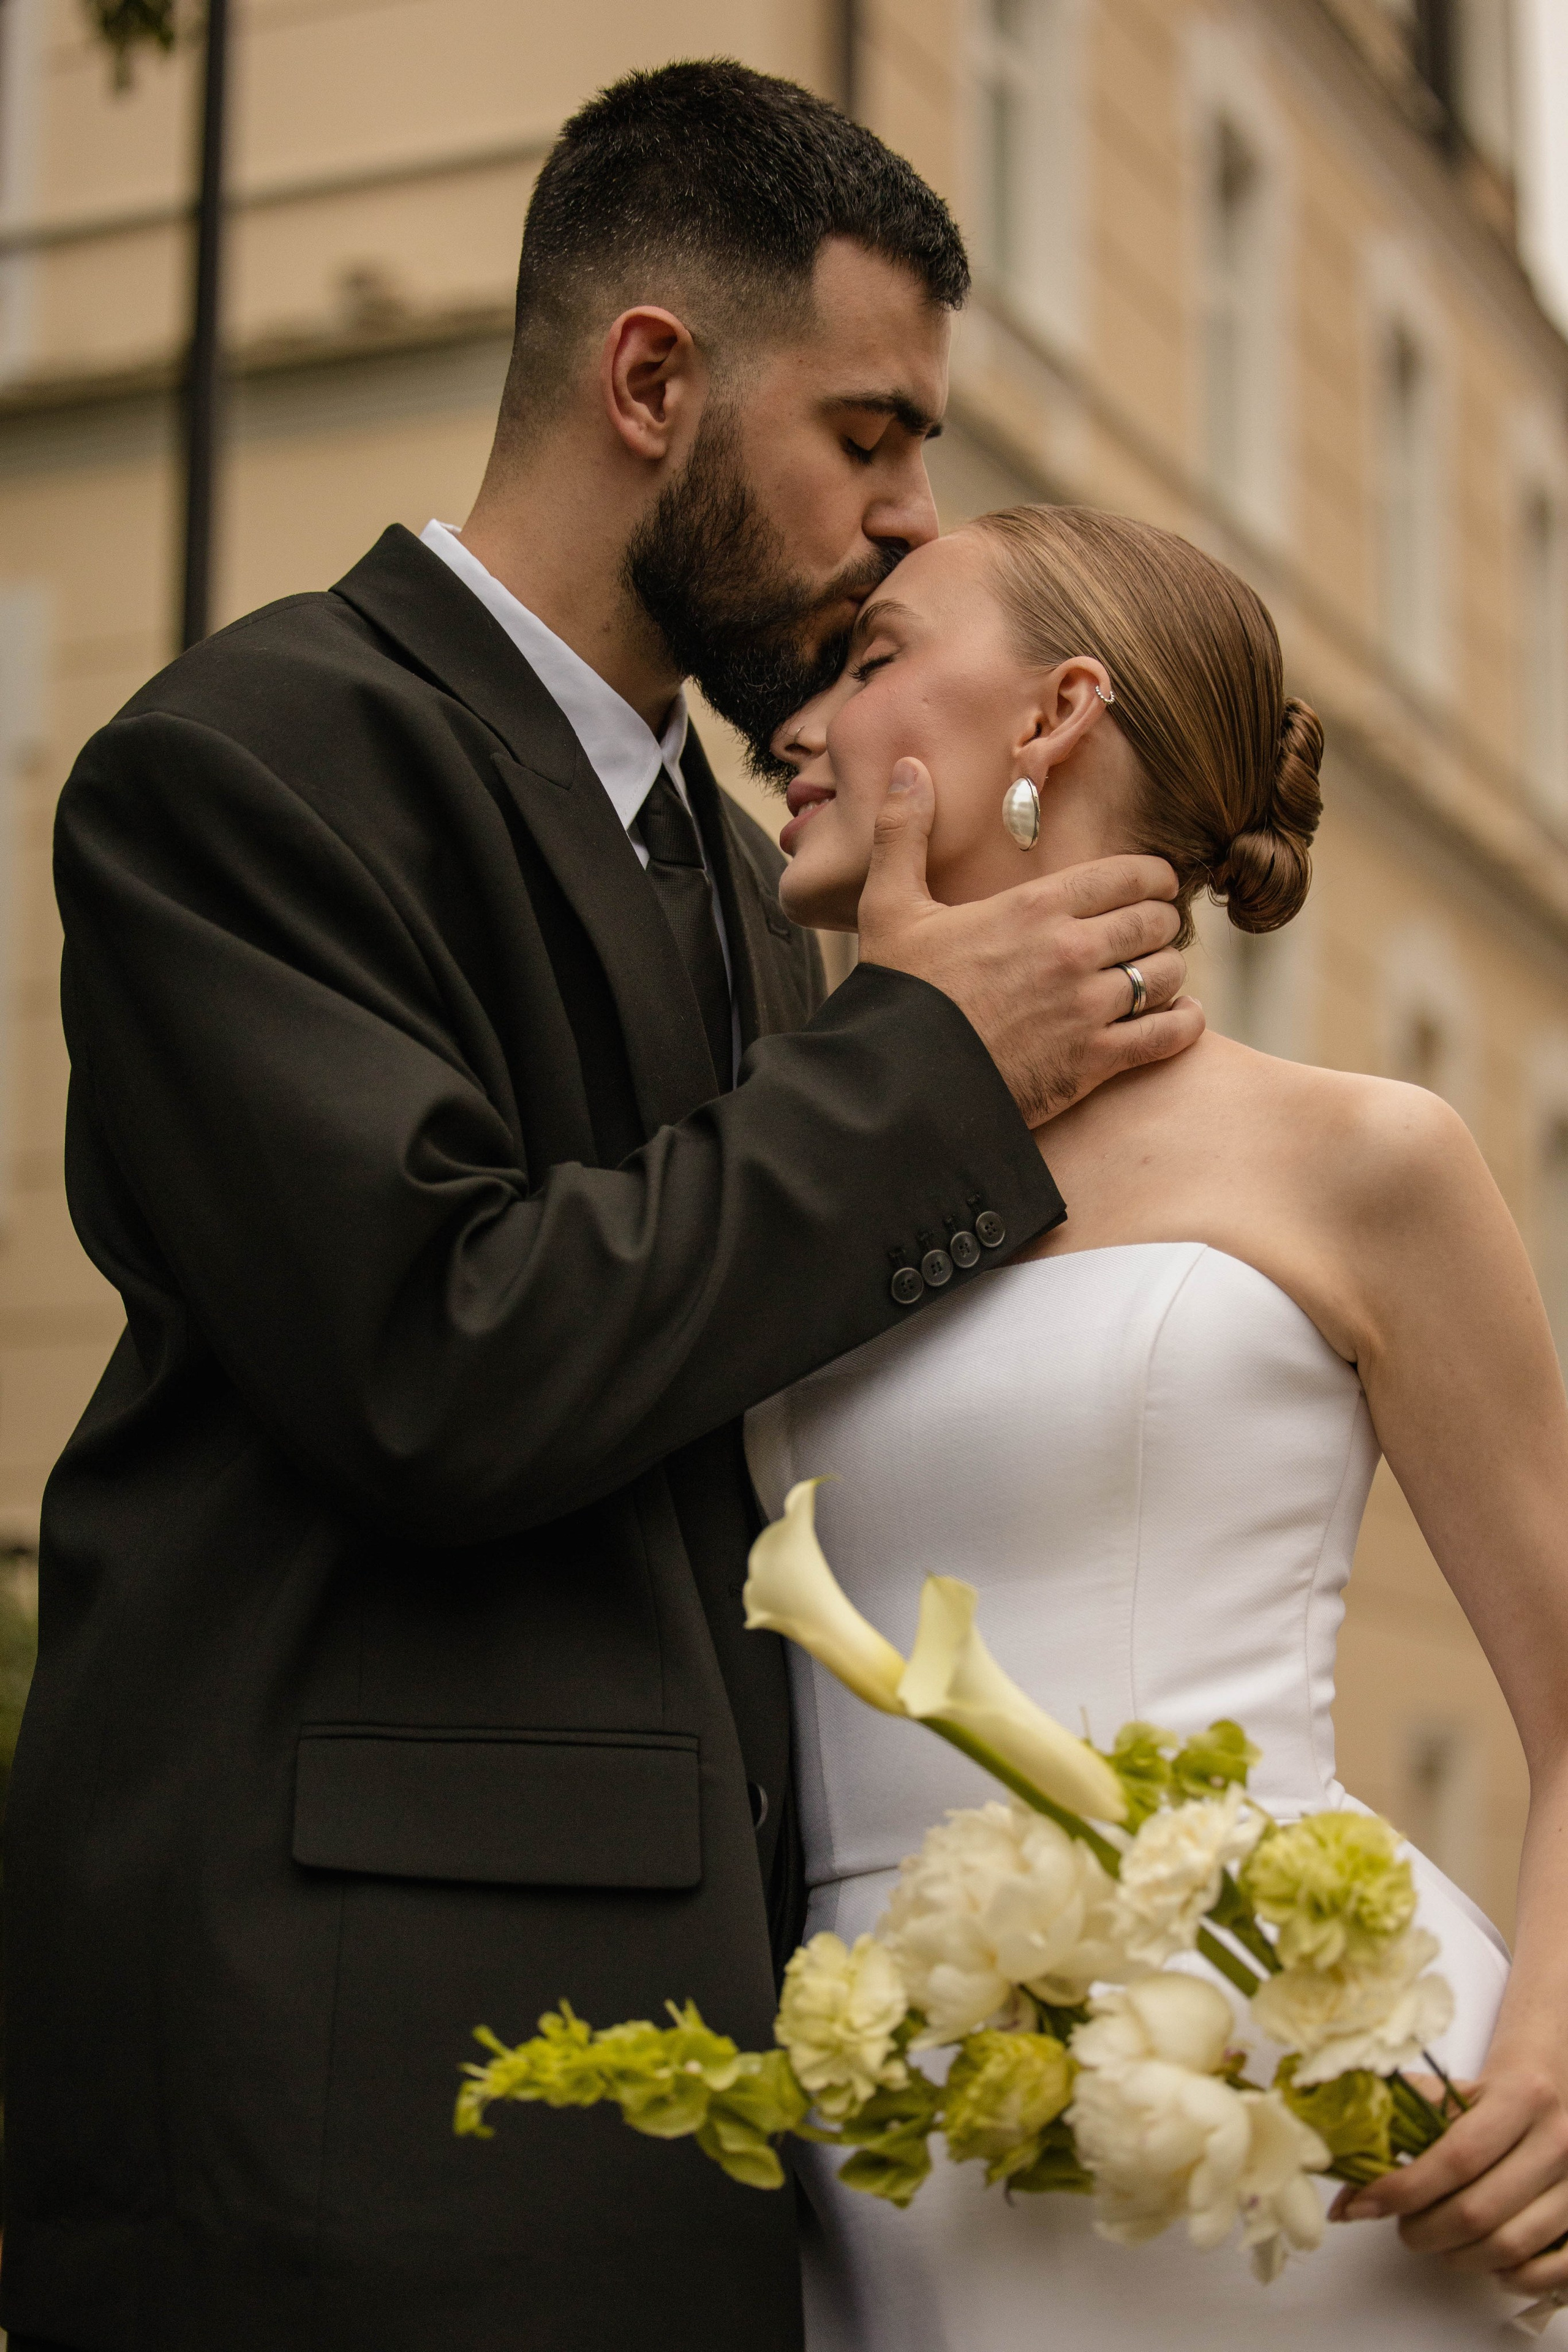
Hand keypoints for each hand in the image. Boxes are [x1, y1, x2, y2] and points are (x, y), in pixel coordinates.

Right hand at [855, 757, 1203, 1126]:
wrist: (900, 1082)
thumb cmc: (897, 994)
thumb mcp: (889, 905)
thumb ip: (904, 832)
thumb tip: (909, 766)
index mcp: (1034, 907)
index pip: (1129, 874)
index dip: (1153, 877)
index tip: (1155, 885)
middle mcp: (1071, 951)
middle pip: (1155, 922)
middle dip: (1158, 924)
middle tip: (1150, 932)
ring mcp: (1087, 1008)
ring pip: (1166, 975)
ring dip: (1167, 973)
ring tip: (1155, 977)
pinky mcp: (1093, 1062)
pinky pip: (1167, 1035)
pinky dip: (1183, 1024)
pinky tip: (1179, 1018)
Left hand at [1333, 2068, 1567, 2298]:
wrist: (1554, 2087)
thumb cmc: (1493, 2094)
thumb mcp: (1451, 2090)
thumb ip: (1399, 2122)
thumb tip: (1343, 2182)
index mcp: (1520, 2098)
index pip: (1456, 2158)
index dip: (1404, 2189)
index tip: (1362, 2204)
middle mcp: (1558, 2142)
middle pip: (1478, 2211)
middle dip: (1424, 2230)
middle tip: (1402, 2228)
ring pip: (1510, 2246)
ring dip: (1458, 2256)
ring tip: (1437, 2241)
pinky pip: (1554, 2271)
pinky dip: (1513, 2278)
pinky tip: (1486, 2262)